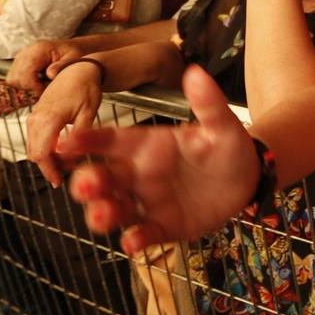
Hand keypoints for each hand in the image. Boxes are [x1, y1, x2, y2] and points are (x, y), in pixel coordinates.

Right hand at [7, 39, 81, 92]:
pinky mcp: (19, 62)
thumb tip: (50, 74)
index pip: (25, 73)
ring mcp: (21, 56)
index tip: (46, 90)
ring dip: (26, 86)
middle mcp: (26, 51)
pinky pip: (14, 78)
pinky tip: (38, 81)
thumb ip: (62, 66)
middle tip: (45, 87)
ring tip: (42, 83)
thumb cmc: (74, 53)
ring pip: (12, 80)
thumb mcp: (74, 59)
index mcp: (39, 49)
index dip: (34, 86)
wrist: (72, 48)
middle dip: (30, 88)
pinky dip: (25, 83)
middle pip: (15, 78)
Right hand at [28, 60, 104, 187]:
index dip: (49, 171)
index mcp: (49, 119)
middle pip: (34, 153)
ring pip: (32, 147)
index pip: (41, 154)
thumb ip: (79, 136)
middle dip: (48, 167)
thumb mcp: (88, 113)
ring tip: (65, 164)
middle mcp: (36, 119)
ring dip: (46, 158)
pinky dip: (44, 148)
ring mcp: (34, 117)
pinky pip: (35, 138)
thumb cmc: (85, 88)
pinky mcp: (36, 116)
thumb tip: (70, 157)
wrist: (77, 70)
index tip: (58, 181)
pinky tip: (60, 151)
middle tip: (64, 174)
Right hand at [63, 65, 258, 253]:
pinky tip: (133, 242)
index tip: (65, 142)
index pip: (111, 140)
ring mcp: (149, 202)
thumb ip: (208, 104)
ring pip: (114, 210)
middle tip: (84, 185)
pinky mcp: (163, 227)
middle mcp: (140, 174)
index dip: (87, 140)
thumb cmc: (227, 146)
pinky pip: (144, 235)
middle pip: (102, 178)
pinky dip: (136, 240)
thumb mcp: (222, 125)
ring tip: (102, 216)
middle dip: (87, 182)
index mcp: (148, 145)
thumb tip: (195, 72)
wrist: (249, 180)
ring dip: (102, 214)